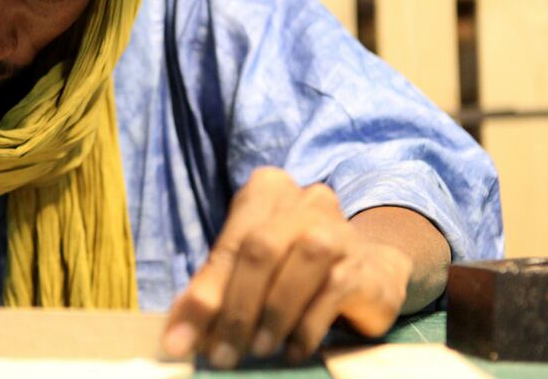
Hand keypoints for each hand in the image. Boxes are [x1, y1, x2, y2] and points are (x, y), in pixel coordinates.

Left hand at [162, 167, 411, 367]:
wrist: (369, 270)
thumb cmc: (293, 266)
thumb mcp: (249, 269)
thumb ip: (215, 291)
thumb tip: (178, 337)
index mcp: (267, 192)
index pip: (228, 245)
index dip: (203, 294)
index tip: (179, 342)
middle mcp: (305, 201)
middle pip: (261, 249)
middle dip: (236, 307)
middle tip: (220, 354)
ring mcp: (341, 229)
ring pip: (302, 264)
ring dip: (273, 315)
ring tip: (257, 350)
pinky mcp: (365, 264)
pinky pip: (333, 292)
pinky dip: (306, 327)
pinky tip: (292, 351)